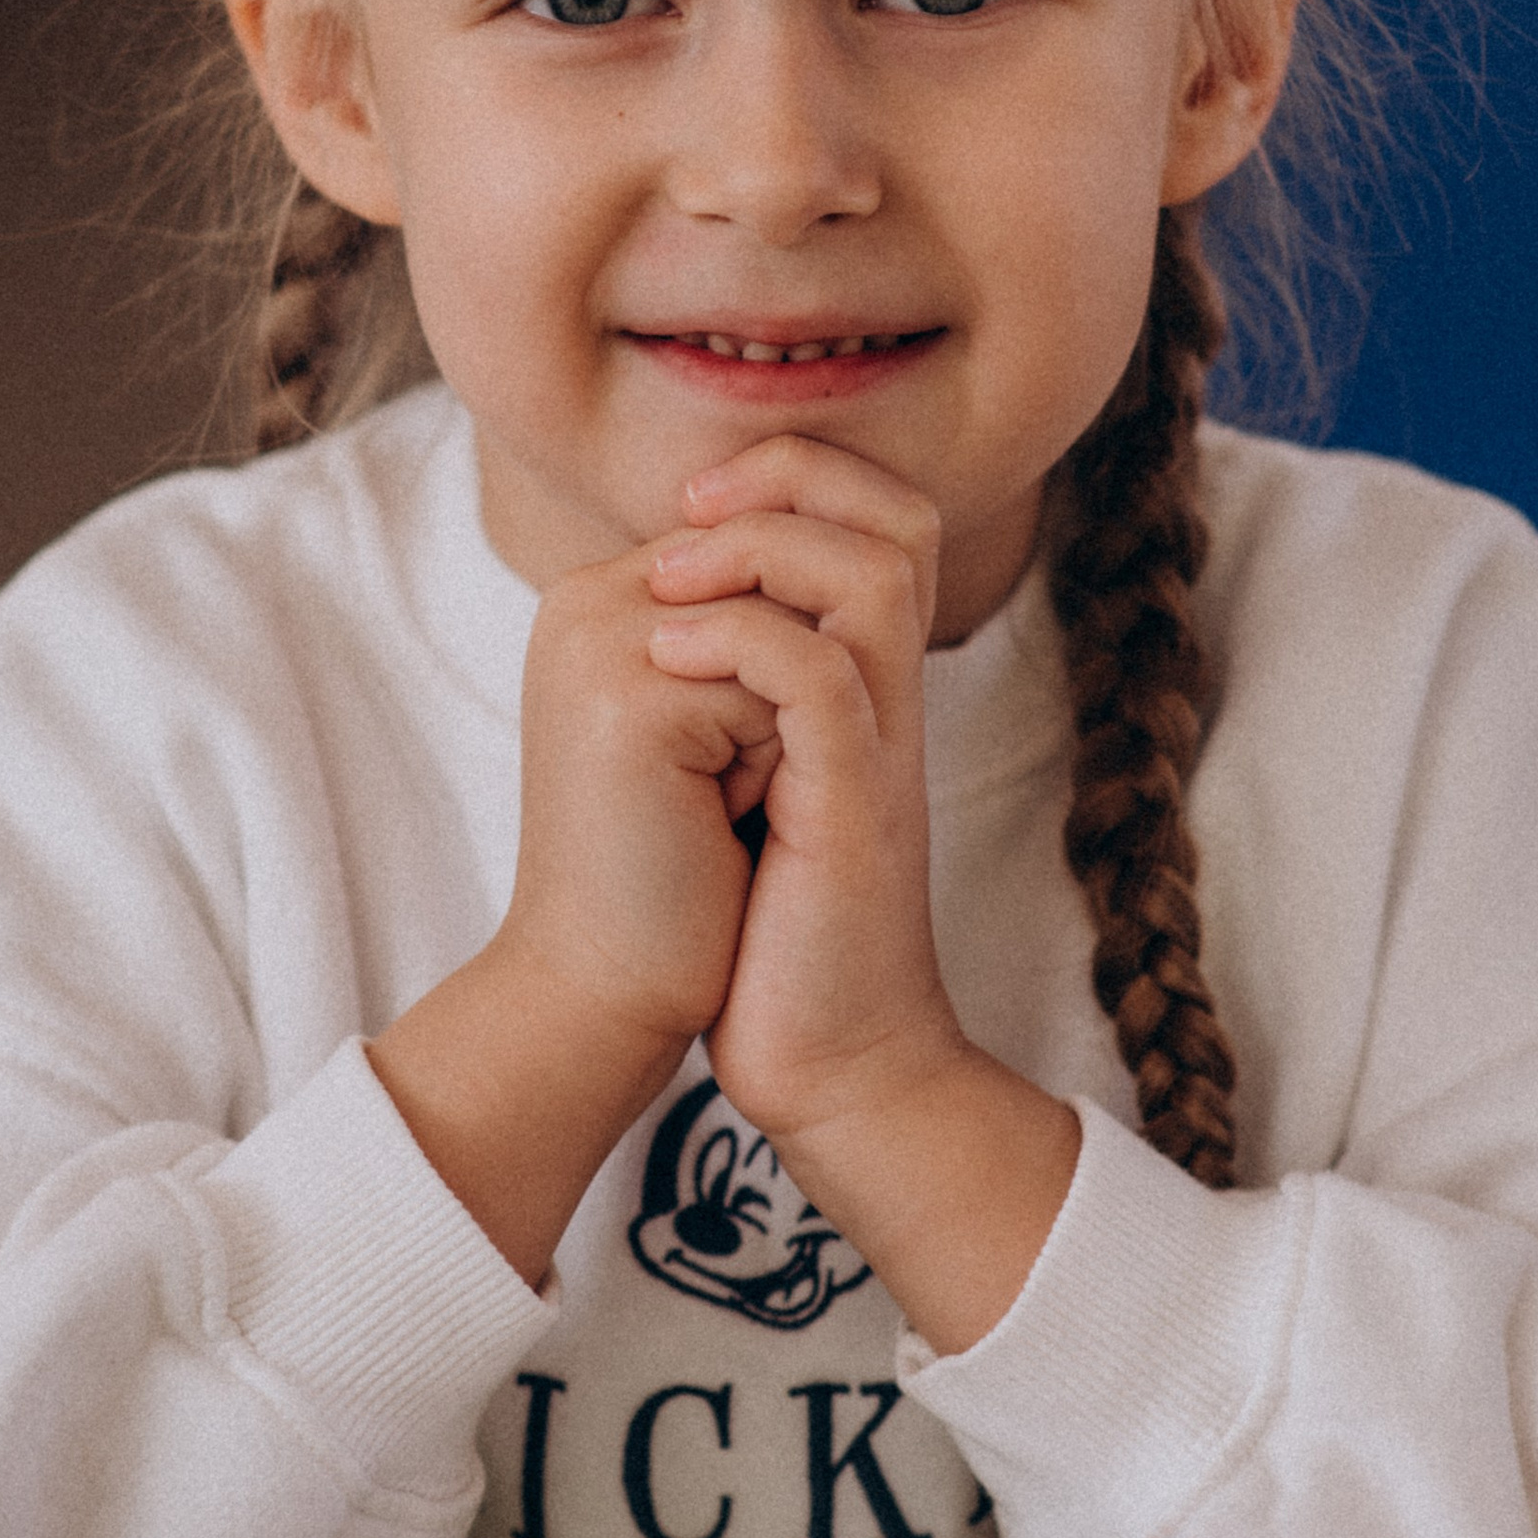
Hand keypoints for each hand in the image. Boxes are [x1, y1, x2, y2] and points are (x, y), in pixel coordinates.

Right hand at [367, 518, 770, 1283]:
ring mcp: (598, 640)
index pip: (765, 552)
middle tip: (724, 800)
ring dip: (786, 731)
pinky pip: (776, 675)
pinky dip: (776, 764)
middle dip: (794, 696)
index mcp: (605, 602)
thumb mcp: (725, 730)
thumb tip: (832, 550)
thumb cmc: (680, 885)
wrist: (613, 1004)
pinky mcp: (627, 697)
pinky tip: (713, 829)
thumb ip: (749, 633)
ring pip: (787, 624)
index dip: (796, 670)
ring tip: (716, 811)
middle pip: (783, 578)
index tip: (739, 773)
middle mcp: (587, 601)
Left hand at [646, 435, 1080, 1349]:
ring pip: (870, 572)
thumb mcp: (729, 792)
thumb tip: (645, 624)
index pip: (867, 519)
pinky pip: (823, 676)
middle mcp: (884, 701)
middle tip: (683, 515)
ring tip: (667, 580)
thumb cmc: (765, 939)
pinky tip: (665, 658)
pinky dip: (742, 640)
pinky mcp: (856, 807)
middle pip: (892, 515)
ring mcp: (878, 749)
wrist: (825, 1061)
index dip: (784, 479)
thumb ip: (716, 703)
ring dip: (758, 549)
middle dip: (785, 477)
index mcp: (857, 687)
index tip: (679, 514)